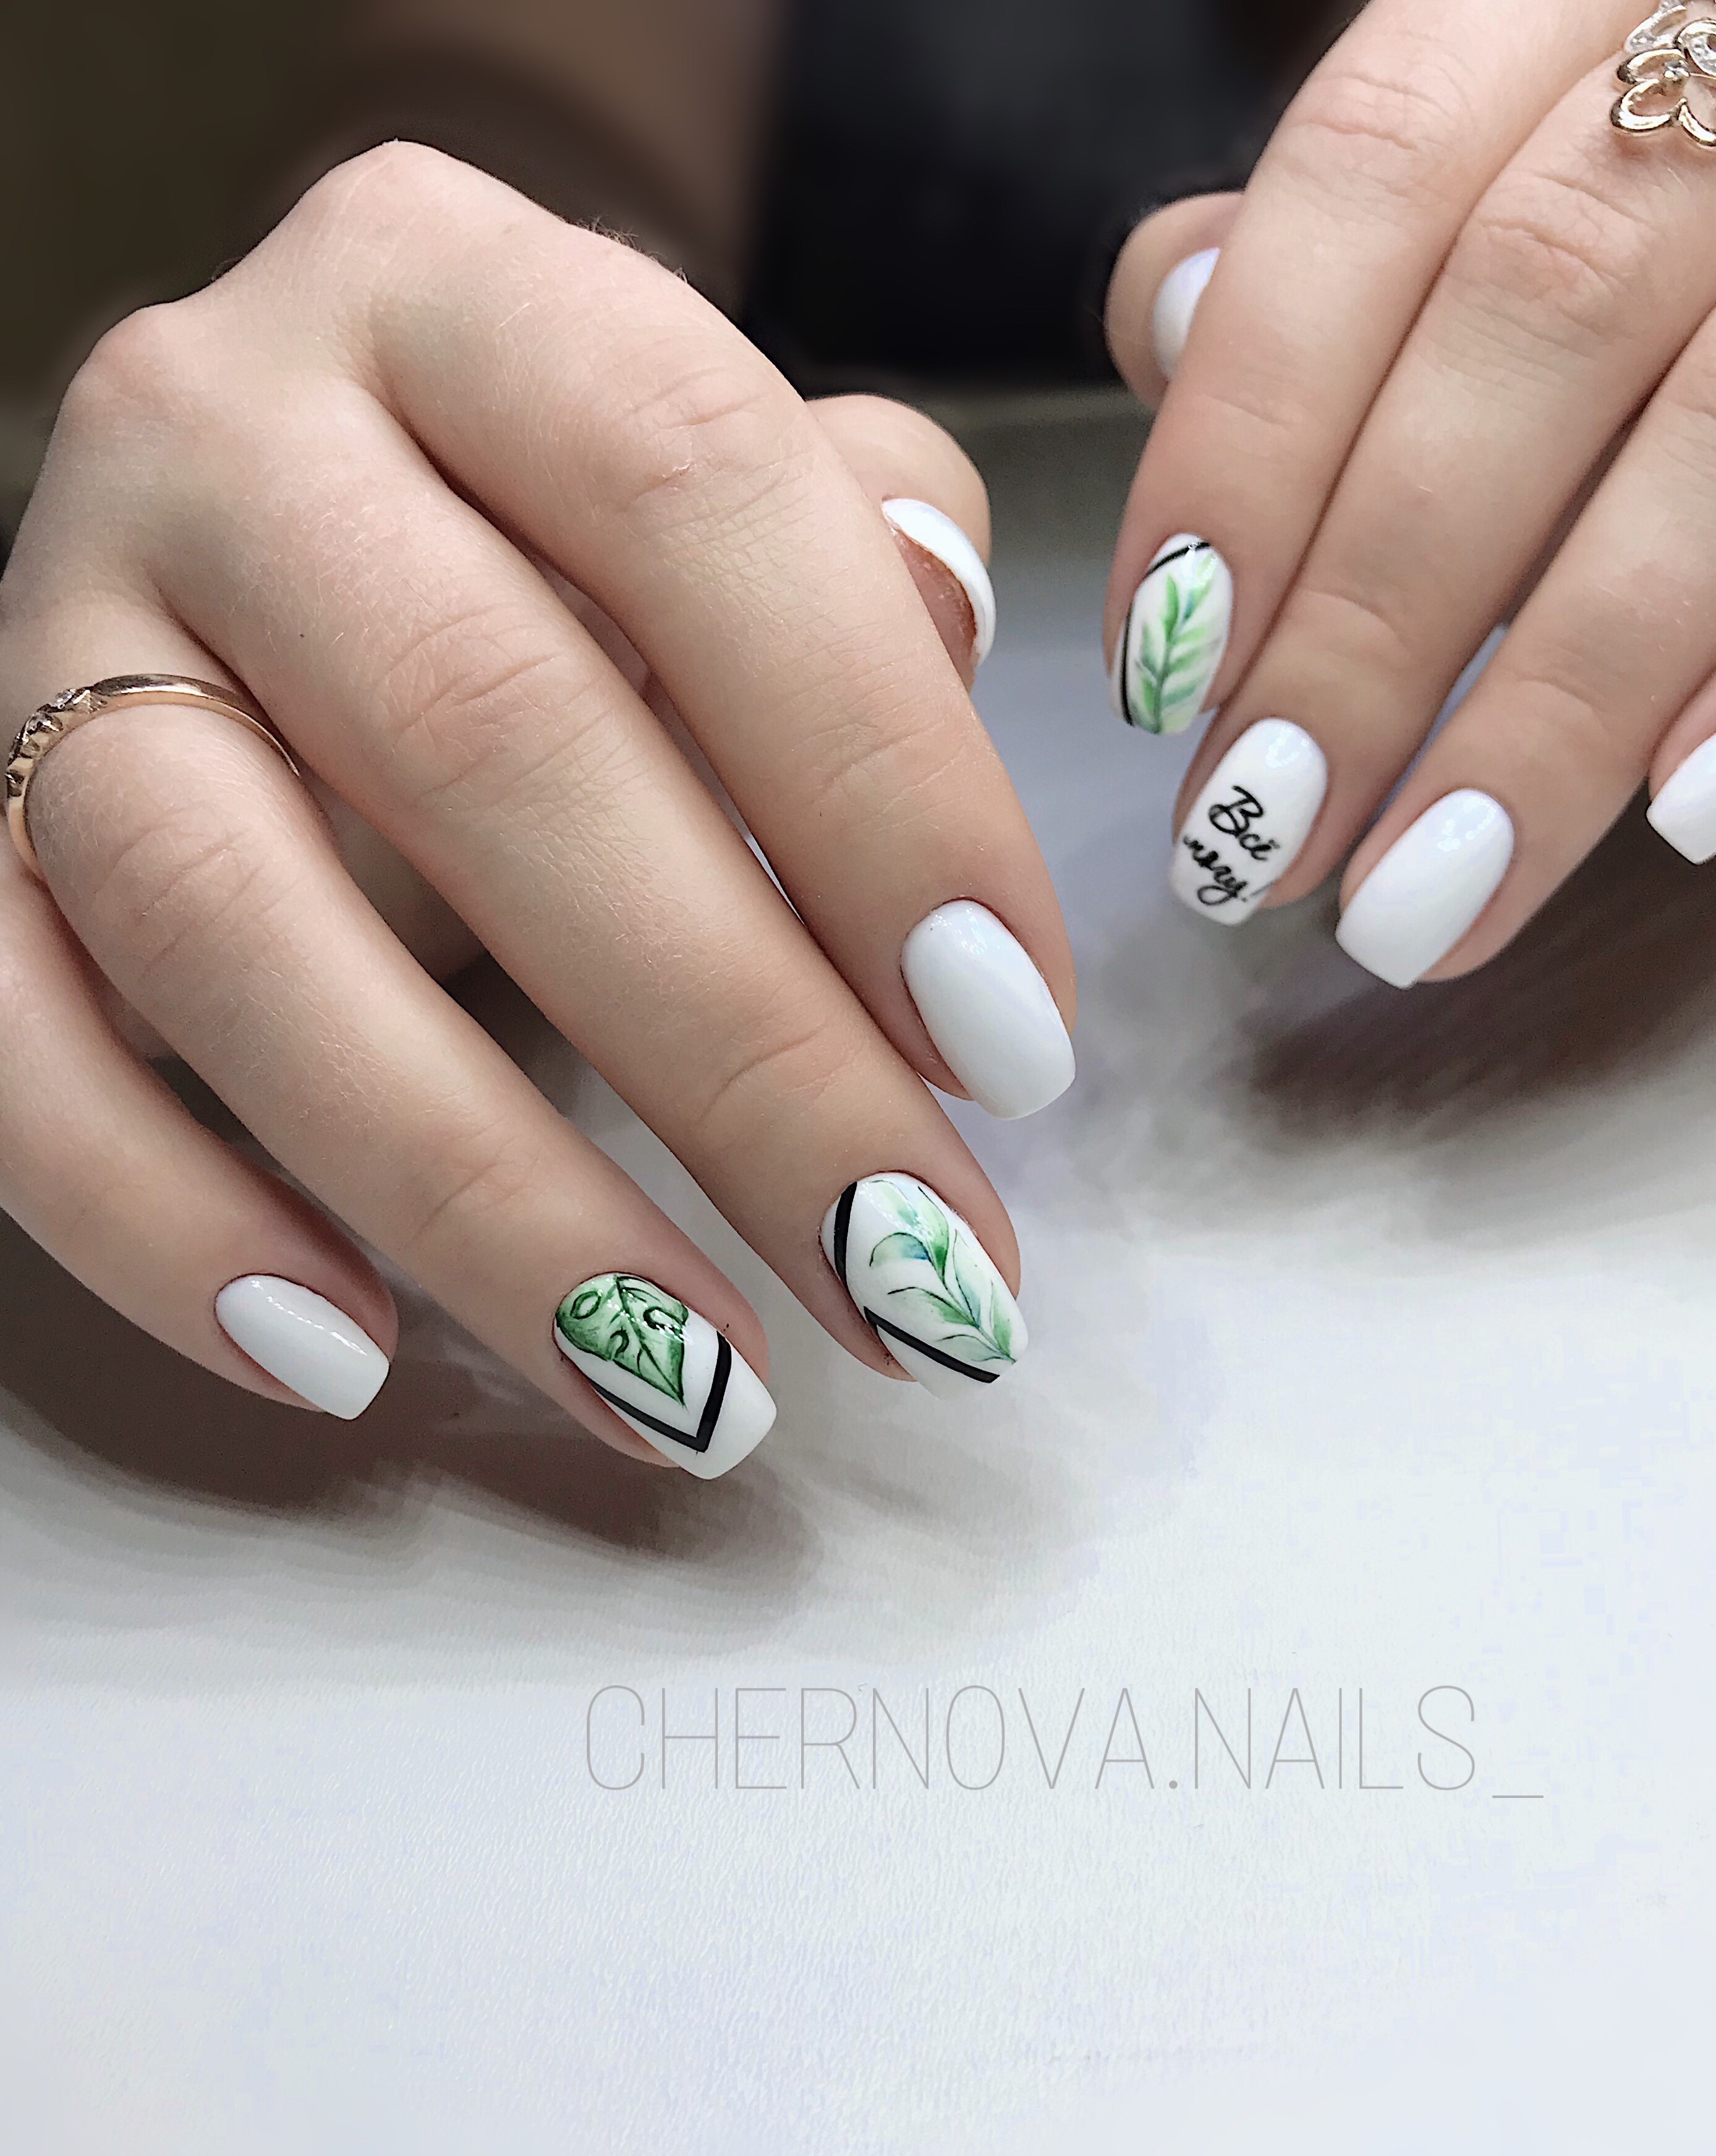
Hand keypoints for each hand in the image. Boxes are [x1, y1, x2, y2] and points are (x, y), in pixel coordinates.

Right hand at [0, 144, 1074, 1472]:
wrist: (284, 491)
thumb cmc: (562, 533)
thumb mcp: (724, 483)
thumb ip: (859, 566)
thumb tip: (951, 729)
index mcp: (470, 296)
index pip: (702, 498)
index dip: (882, 788)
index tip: (1009, 1051)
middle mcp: (233, 426)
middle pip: (487, 742)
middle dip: (737, 1058)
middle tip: (905, 1274)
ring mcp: (55, 622)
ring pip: (230, 918)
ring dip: (481, 1192)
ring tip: (685, 1381)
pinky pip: (8, 1037)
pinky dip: (165, 1220)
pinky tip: (349, 1357)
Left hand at [1104, 0, 1715, 986]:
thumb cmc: (1631, 162)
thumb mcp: (1482, 125)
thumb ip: (1333, 230)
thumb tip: (1169, 319)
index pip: (1372, 176)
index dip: (1249, 429)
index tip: (1160, 661)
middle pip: (1528, 326)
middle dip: (1370, 617)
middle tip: (1258, 832)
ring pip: (1709, 452)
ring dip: (1545, 710)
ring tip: (1417, 905)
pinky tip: (1674, 818)